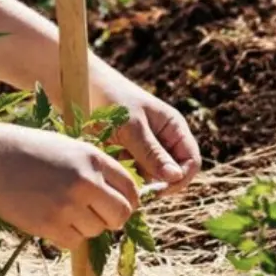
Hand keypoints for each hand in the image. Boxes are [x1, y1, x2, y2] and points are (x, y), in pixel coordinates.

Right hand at [0, 118, 140, 249]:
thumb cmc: (29, 151)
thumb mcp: (69, 148)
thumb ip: (96, 170)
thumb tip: (122, 198)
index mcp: (92, 159)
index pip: (131, 190)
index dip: (127, 201)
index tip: (116, 205)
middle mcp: (84, 181)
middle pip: (120, 215)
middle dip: (111, 218)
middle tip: (93, 214)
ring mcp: (67, 204)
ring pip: (96, 231)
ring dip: (84, 226)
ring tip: (61, 209)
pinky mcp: (49, 224)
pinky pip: (73, 242)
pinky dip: (65, 236)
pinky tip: (49, 218)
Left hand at [90, 61, 201, 194]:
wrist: (83, 86)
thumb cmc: (112, 99)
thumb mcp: (132, 127)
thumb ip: (152, 152)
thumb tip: (175, 177)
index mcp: (174, 128)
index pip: (191, 161)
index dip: (180, 178)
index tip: (159, 190)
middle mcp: (165, 139)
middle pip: (173, 172)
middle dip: (157, 181)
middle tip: (136, 187)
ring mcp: (148, 146)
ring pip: (152, 174)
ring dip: (138, 177)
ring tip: (119, 165)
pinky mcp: (130, 152)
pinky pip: (135, 171)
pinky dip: (125, 171)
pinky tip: (112, 161)